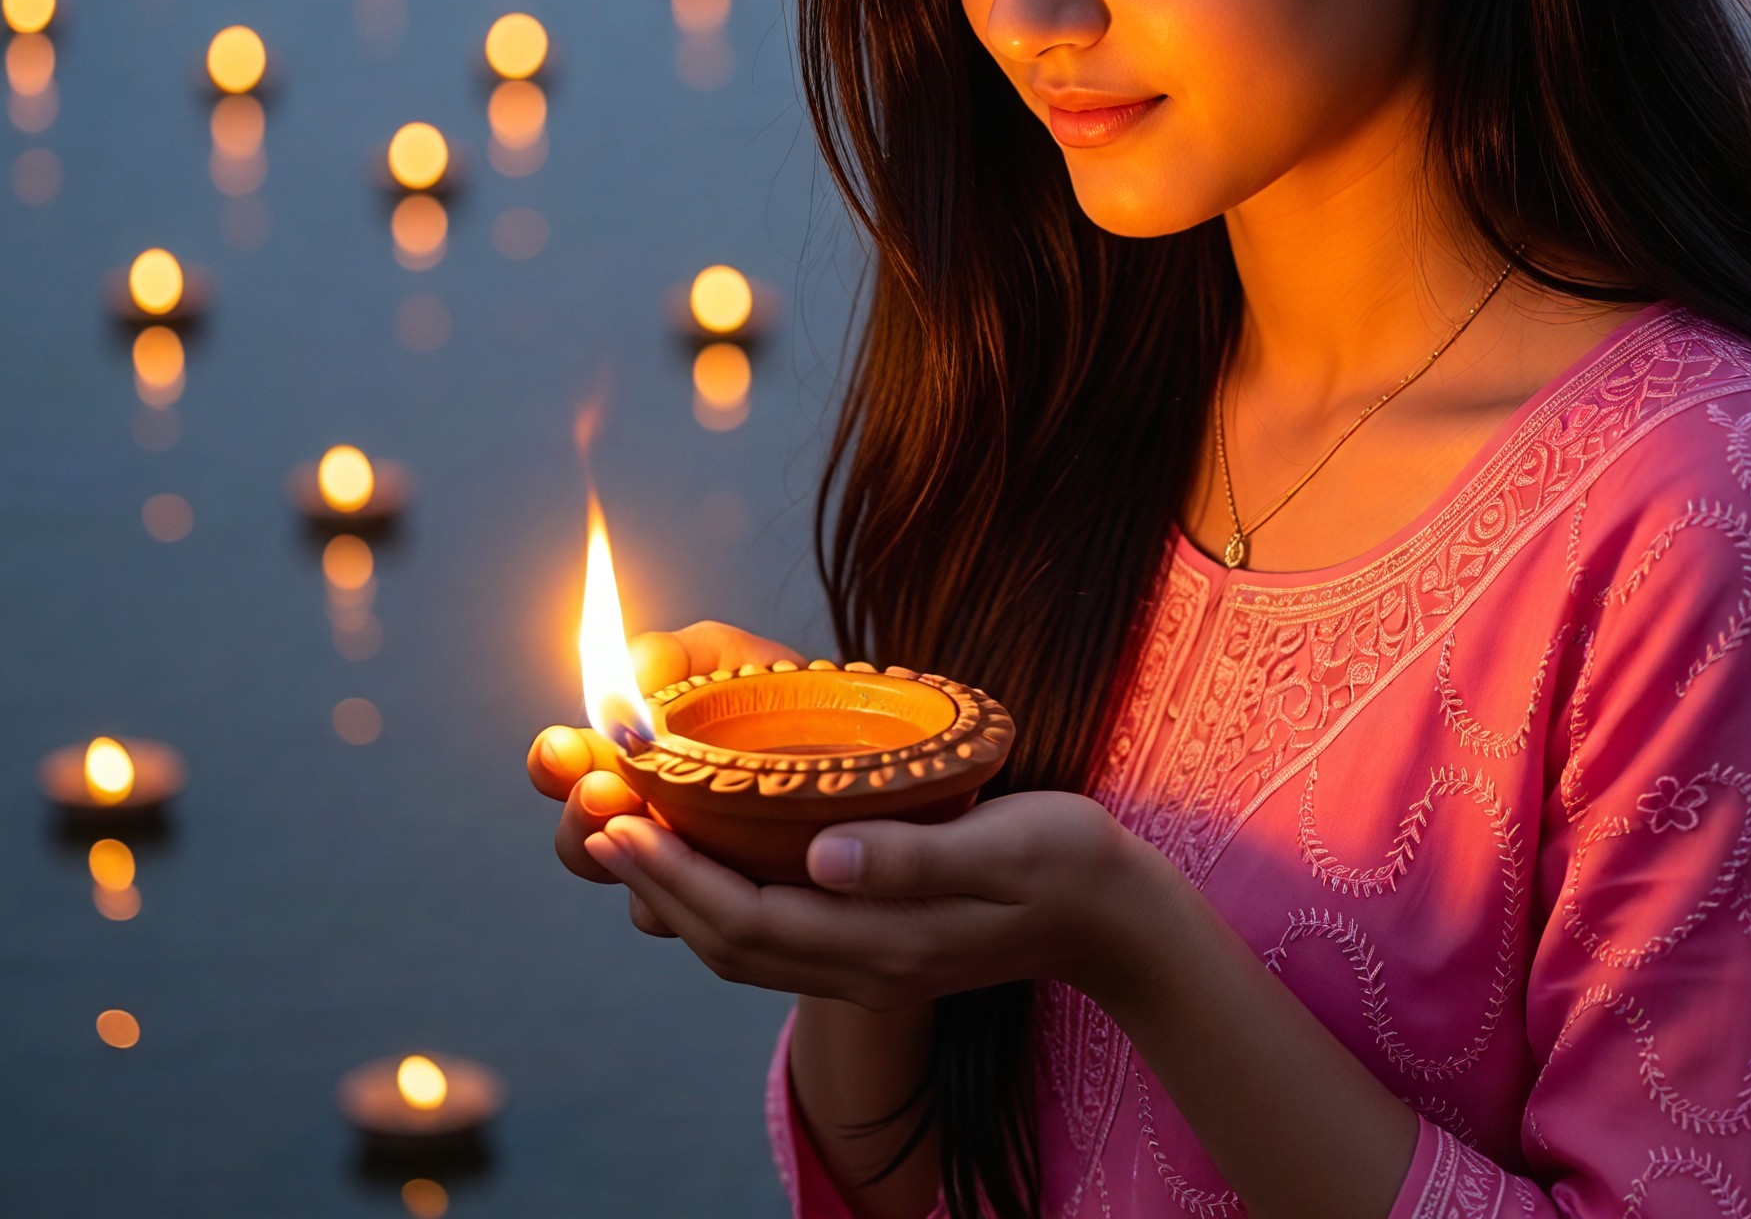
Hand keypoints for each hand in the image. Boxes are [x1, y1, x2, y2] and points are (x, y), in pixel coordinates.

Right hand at [527, 619, 804, 937]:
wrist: (876, 754)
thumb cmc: (788, 699)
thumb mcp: (733, 659)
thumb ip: (678, 655)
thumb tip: (634, 668)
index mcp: (635, 762)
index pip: (566, 773)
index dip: (553, 767)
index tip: (558, 749)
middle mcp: (654, 825)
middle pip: (585, 847)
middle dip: (582, 822)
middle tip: (603, 792)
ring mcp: (701, 874)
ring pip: (644, 900)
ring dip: (640, 867)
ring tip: (653, 825)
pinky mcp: (758, 915)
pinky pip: (717, 930)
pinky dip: (713, 901)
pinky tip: (727, 874)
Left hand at [580, 787, 1175, 1012]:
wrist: (1120, 921)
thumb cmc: (1070, 867)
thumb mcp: (1007, 846)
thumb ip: (916, 856)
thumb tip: (825, 854)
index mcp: (887, 943)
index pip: (750, 919)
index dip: (675, 874)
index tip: (621, 820)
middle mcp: (865, 964)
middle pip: (728, 940)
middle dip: (655, 882)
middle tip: (598, 818)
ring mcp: (872, 962)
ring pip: (745, 945)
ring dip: (680, 894)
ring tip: (635, 833)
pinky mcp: (880, 945)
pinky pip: (777, 936)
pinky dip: (726, 898)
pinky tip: (714, 854)